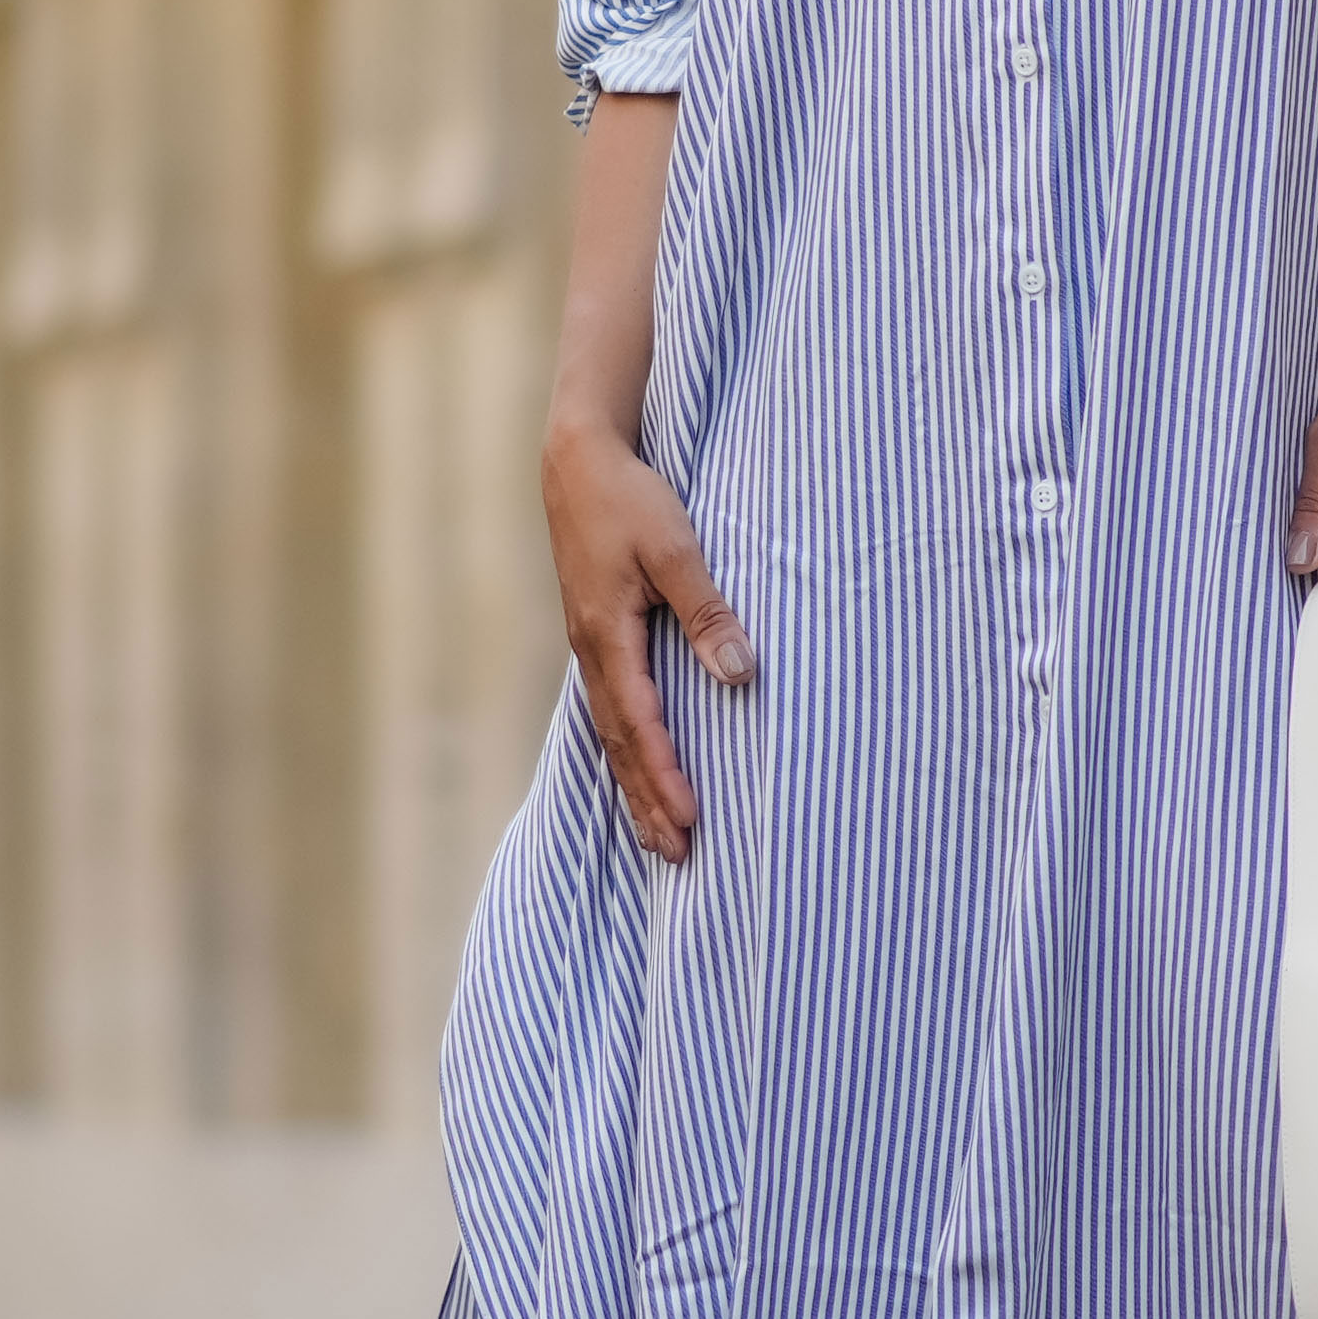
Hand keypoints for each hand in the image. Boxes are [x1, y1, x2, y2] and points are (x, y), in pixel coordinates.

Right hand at [545, 415, 748, 860]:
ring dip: (635, 786)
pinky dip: (625, 751)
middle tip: (675, 856)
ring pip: (611, 734)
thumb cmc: (629, 499)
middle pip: (619, 746)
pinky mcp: (595, 637)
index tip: (692, 819)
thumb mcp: (676, 549)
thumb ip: (707, 611)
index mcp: (607, 637)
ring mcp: (589, 648)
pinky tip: (638, 769)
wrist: (577, 461)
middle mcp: (592, 653)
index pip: (641, 725)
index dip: (666, 776)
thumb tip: (740, 672)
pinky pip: (609, 710)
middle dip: (647, 802)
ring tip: (657, 834)